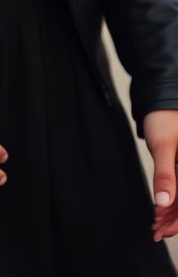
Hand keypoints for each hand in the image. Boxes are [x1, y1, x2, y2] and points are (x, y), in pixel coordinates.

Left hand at [144, 109, 177, 241]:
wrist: (160, 100)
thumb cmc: (164, 117)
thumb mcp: (163, 145)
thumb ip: (165, 174)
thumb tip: (163, 202)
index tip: (167, 230)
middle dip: (175, 220)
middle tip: (157, 232)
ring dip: (172, 214)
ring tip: (155, 225)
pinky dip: (171, 203)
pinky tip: (159, 212)